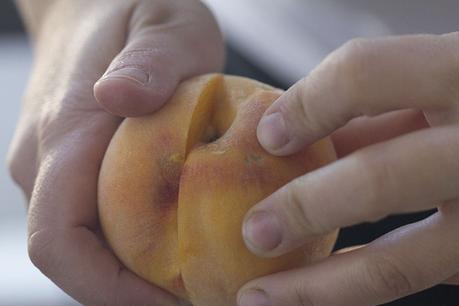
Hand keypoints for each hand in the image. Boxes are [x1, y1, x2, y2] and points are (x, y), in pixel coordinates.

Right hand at [8, 1, 222, 304]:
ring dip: (138, 275)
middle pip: (78, 259)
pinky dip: (139, 245)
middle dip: (133, 294)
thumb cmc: (133, 9)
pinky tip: (184, 241)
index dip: (111, 290)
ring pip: (91, 245)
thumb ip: (146, 61)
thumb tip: (116, 95)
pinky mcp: (78, 166)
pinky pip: (101, 221)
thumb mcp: (161, 24)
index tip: (176, 302)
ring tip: (201, 279)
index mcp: (63, 136)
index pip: (61, 241)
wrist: (92, 4)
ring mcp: (59, 168)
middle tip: (206, 297)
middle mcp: (48, 164)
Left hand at [238, 33, 458, 305]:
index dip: (306, 102)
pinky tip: (317, 289)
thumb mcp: (429, 83)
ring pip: (402, 264)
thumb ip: (370, 104)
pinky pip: (410, 278)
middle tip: (253, 232)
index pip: (366, 73)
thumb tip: (289, 131)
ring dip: (321, 284)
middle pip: (384, 179)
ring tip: (261, 297)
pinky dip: (354, 286)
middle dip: (307, 207)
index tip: (266, 135)